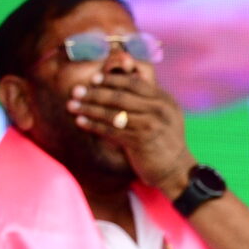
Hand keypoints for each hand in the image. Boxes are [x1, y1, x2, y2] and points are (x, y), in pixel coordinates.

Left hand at [68, 70, 195, 196]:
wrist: (176, 170)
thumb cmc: (162, 139)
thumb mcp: (162, 114)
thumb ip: (144, 99)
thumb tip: (117, 82)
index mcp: (164, 100)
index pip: (134, 83)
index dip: (112, 80)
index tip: (94, 79)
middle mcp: (159, 110)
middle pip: (120, 97)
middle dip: (94, 93)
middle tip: (75, 91)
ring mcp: (151, 126)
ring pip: (113, 114)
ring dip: (89, 109)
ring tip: (71, 105)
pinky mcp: (141, 142)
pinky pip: (112, 131)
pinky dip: (94, 125)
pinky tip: (80, 122)